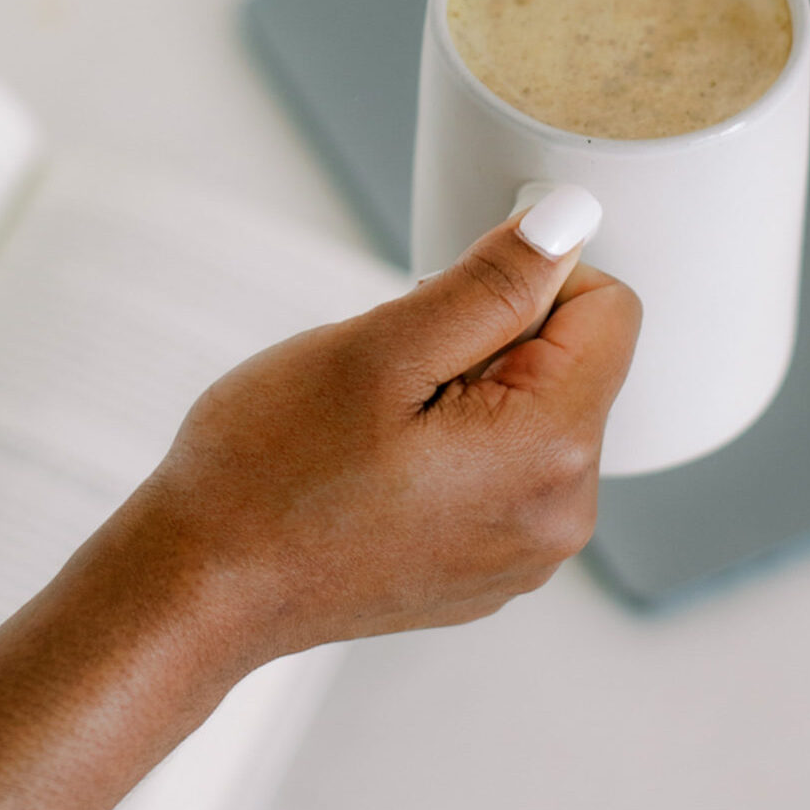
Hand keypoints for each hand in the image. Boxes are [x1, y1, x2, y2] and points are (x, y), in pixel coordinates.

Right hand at [102, 204, 640, 664]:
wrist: (199, 590)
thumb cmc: (269, 471)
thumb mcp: (381, 347)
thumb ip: (493, 281)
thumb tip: (571, 219)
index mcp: (551, 450)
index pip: (611, 308)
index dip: (527, 283)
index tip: (441, 312)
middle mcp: (563, 514)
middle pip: (576, 365)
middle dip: (492, 345)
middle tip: (393, 381)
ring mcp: (528, 553)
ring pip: (535, 416)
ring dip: (470, 397)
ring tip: (380, 431)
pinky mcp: (492, 570)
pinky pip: (505, 473)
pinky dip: (456, 452)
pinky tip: (381, 473)